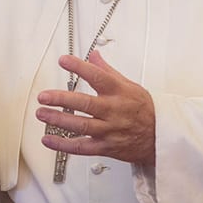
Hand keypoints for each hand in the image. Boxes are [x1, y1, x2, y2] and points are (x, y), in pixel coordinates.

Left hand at [36, 51, 155, 165]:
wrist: (161, 138)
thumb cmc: (144, 110)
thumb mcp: (129, 85)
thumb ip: (107, 71)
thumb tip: (93, 54)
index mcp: (118, 92)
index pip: (97, 76)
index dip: (79, 67)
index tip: (63, 60)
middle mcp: (113, 111)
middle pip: (85, 104)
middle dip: (62, 99)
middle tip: (44, 96)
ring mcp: (109, 130)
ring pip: (81, 126)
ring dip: (58, 120)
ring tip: (41, 113)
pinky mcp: (106, 147)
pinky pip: (82, 147)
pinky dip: (63, 145)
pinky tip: (48, 139)